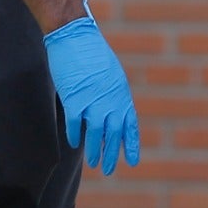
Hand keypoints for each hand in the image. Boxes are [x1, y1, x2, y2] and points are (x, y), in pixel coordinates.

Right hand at [43, 10, 139, 175]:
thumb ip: (113, 95)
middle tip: (109, 170)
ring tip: (93, 164)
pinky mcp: (74, 100)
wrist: (75, 37)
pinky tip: (75, 144)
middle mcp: (111, 101)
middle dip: (112, 154)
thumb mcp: (112, 75)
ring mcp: (93, 101)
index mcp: (122, 94)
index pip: (130, 125)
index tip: (133, 161)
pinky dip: (75, 135)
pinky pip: (75, 124)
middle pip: (113, 134)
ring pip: (96, 134)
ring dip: (94, 151)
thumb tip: (111, 114)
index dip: (131, 145)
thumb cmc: (93, 53)